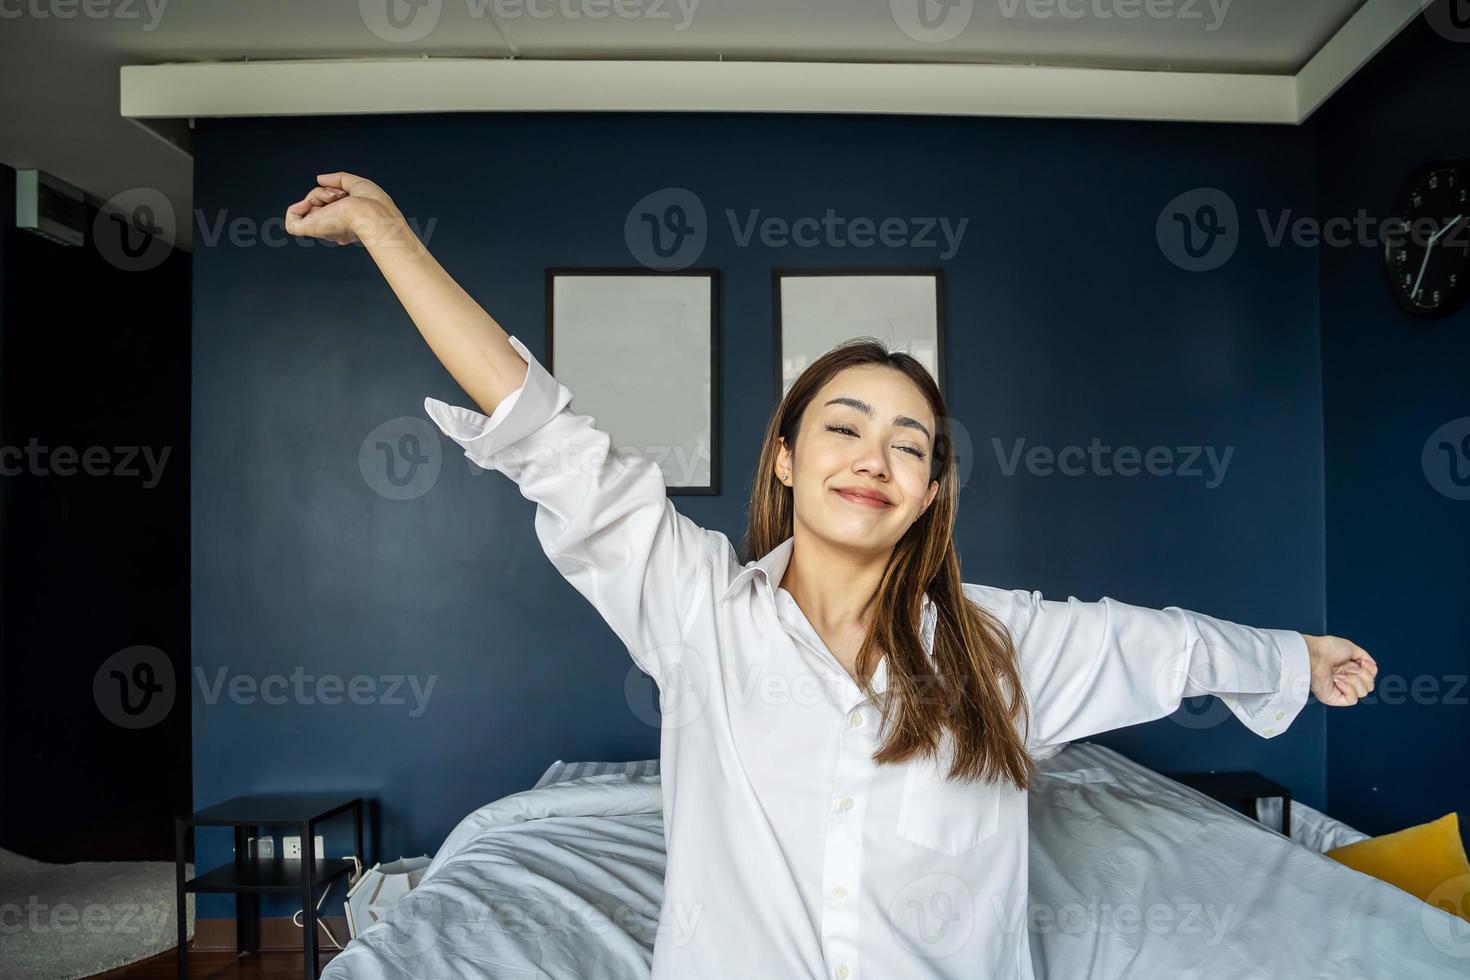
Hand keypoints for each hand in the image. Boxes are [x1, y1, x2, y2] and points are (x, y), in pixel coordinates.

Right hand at [284, 171, 409, 247]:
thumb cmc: (372, 203)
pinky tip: (307, 204)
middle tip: (340, 195)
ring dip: (317, 195)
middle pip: (317, 202)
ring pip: (307, 205)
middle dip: (326, 191)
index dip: (334, 193)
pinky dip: (294, 210)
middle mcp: (333, 227)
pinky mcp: (312, 230)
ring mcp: (322, 228)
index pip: (330, 204)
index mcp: (345, 221)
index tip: (345, 193)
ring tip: (334, 198)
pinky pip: (292, 223)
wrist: (371, 213)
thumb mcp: (356, 184)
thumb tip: (319, 179)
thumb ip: (337, 179)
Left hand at [1303, 634, 1376, 706]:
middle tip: (1348, 668)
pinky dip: (1348, 688)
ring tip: (1340, 674)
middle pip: (1369, 686)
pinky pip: (1353, 700)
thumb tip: (1373, 667)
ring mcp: (1339, 690)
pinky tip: (1337, 680)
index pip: (1370, 676)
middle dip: (1362, 675)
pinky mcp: (1334, 698)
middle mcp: (1345, 680)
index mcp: (1349, 669)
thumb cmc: (1326, 649)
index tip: (1362, 663)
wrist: (1314, 654)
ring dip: (1354, 680)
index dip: (1370, 670)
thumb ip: (1365, 657)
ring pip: (1363, 692)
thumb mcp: (1351, 648)